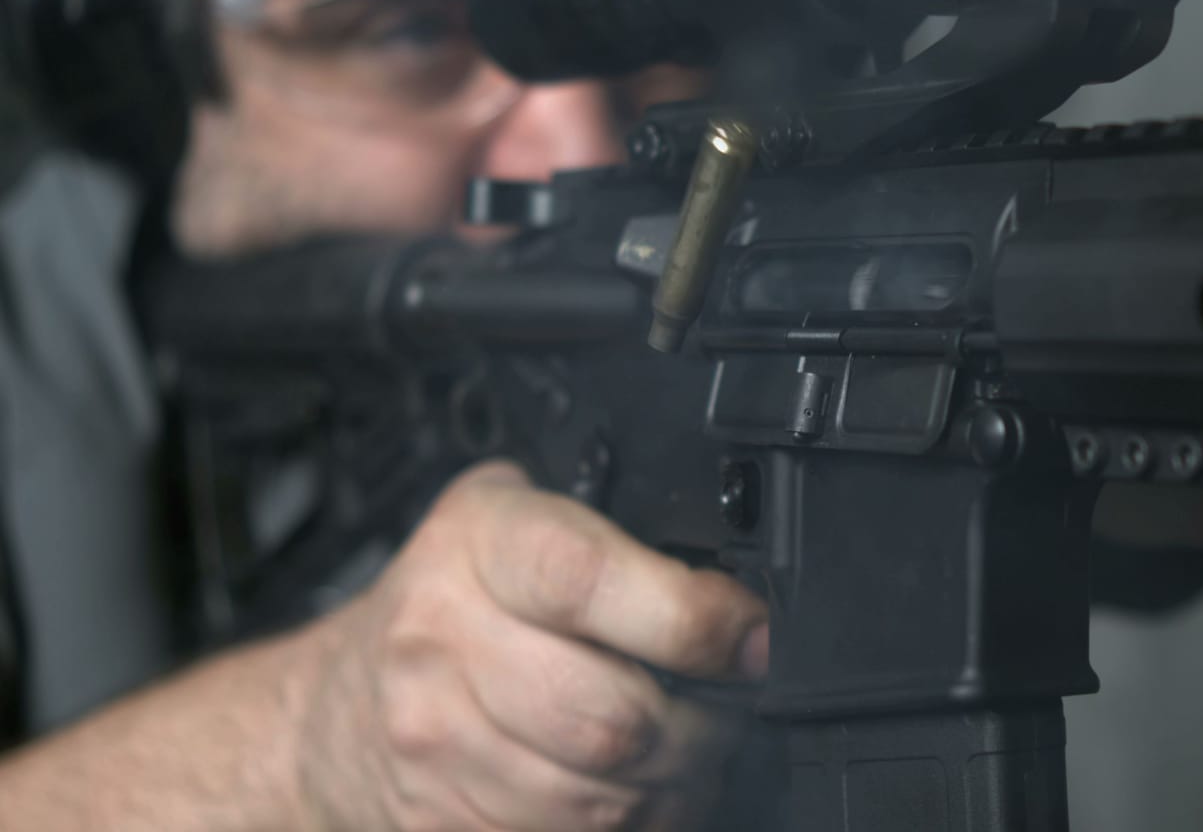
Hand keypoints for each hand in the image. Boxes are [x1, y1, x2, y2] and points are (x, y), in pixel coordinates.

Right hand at [294, 462, 768, 830]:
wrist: (339, 705)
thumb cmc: (458, 596)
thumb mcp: (521, 516)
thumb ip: (619, 530)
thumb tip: (737, 593)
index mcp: (478, 545)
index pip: (590, 581)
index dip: (691, 618)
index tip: (748, 637)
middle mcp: (442, 641)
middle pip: (610, 715)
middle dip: (704, 724)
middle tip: (731, 707)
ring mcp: (434, 743)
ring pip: (600, 797)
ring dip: (675, 785)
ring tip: (690, 753)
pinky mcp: (440, 823)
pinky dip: (628, 825)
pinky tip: (637, 792)